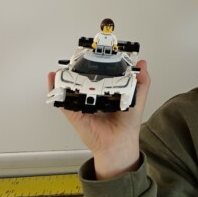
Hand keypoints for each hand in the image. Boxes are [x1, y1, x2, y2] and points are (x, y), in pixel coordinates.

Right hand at [47, 59, 150, 179]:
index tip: (97, 52)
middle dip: (80, 67)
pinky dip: (55, 88)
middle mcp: (93, 96)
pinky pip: (61, 99)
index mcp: (107, 92)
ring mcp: (82, 103)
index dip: (98, 63)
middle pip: (83, 78)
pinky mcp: (73, 112)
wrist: (118, 143)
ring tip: (67, 64)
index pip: (100, 74)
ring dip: (66, 74)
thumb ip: (141, 82)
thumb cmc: (127, 125)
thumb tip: (143, 63)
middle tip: (80, 56)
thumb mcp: (137, 99)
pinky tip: (54, 77)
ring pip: (70, 86)